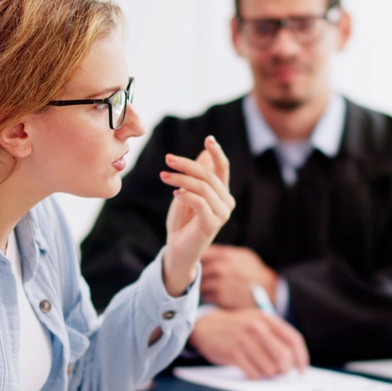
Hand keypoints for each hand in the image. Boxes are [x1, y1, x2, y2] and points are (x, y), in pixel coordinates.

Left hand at [160, 136, 235, 296]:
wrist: (177, 252)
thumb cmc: (182, 224)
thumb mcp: (186, 195)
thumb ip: (196, 178)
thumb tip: (204, 155)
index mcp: (222, 194)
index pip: (223, 169)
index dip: (217, 153)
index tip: (209, 138)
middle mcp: (227, 203)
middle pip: (209, 175)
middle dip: (187, 164)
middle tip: (168, 159)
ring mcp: (221, 215)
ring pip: (203, 187)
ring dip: (181, 179)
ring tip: (165, 176)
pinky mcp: (212, 225)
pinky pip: (200, 202)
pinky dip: (186, 195)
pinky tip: (175, 194)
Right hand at [187, 309, 308, 378]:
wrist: (206, 327)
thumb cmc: (238, 329)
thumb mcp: (257, 323)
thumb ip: (275, 337)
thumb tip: (293, 363)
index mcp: (267, 318)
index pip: (293, 339)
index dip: (301, 357)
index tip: (302, 370)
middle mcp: (257, 326)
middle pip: (284, 356)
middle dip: (285, 369)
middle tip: (280, 372)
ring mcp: (244, 339)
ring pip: (269, 368)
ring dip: (268, 374)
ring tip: (261, 368)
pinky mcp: (233, 352)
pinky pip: (253, 373)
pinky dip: (254, 375)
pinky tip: (249, 369)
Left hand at [200, 245, 277, 309]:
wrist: (269, 291)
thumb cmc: (254, 272)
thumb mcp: (243, 256)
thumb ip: (224, 253)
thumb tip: (205, 250)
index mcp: (225, 255)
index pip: (201, 253)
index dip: (197, 257)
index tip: (196, 260)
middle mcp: (220, 268)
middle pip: (197, 269)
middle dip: (198, 272)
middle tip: (205, 276)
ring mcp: (219, 283)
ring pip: (200, 283)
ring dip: (204, 285)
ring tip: (213, 286)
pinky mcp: (220, 298)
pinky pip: (206, 296)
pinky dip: (210, 296)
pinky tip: (219, 294)